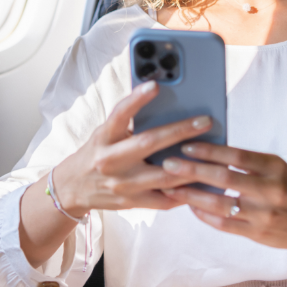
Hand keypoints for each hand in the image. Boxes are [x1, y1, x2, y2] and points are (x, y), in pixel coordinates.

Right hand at [51, 81, 212, 215]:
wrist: (73, 188)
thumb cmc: (97, 152)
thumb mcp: (105, 133)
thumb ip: (128, 121)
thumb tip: (163, 102)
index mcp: (105, 137)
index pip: (120, 114)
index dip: (137, 98)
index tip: (156, 84)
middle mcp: (112, 160)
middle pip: (149, 143)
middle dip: (180, 131)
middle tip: (205, 121)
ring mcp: (123, 184)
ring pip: (164, 175)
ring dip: (191, 165)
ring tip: (214, 154)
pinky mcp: (132, 203)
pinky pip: (165, 199)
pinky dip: (185, 191)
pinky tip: (203, 182)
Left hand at [159, 143, 286, 259]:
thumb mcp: (278, 168)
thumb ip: (248, 162)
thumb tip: (210, 151)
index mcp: (275, 167)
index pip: (236, 155)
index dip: (209, 150)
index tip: (186, 145)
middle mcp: (270, 190)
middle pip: (223, 178)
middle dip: (192, 170)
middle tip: (167, 164)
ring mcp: (263, 215)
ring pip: (219, 204)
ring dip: (191, 195)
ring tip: (170, 187)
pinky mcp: (257, 234)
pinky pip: (224, 224)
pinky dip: (204, 214)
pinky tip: (190, 205)